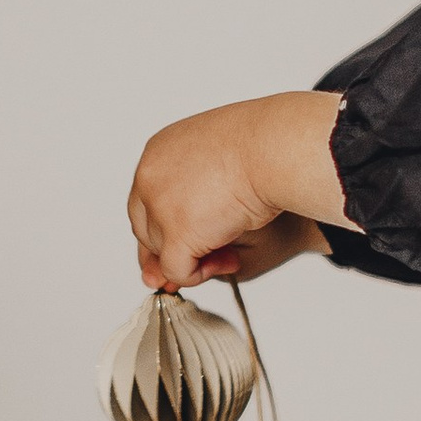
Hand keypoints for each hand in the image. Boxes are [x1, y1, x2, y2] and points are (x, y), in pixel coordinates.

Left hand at [127, 92, 347, 288]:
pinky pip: (177, 270)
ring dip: (196, 258)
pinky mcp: (178, 234)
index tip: (189, 238)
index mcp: (159, 155)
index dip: (165, 226)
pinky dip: (199, 274)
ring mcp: (160, 207)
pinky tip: (228, 261)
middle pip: (147, 229)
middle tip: (214, 252)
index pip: (145, 201)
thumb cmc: (263, 146)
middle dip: (178, 246)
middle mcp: (150, 179)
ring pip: (162, 251)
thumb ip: (195, 191)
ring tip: (232, 250)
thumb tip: (185, 223)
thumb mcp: (219, 162)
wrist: (276, 149)